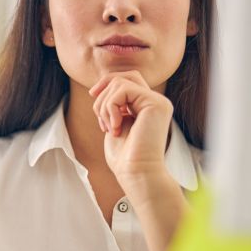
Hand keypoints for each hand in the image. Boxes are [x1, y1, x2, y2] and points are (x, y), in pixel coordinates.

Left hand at [89, 71, 173, 188]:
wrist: (137, 174)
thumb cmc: (124, 157)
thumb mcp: (114, 124)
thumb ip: (113, 106)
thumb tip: (99, 89)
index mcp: (147, 107)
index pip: (127, 80)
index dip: (106, 83)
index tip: (93, 96)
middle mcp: (156, 102)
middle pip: (125, 76)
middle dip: (104, 90)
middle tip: (100, 116)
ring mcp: (158, 102)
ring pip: (120, 83)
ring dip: (104, 105)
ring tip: (108, 127)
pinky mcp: (156, 104)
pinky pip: (123, 90)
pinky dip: (111, 107)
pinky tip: (115, 128)